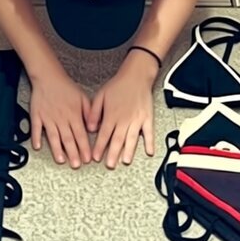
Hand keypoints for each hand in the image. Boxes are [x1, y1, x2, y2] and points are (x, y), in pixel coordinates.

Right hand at [30, 68, 92, 168]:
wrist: (49, 77)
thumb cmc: (66, 87)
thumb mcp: (83, 97)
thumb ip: (89, 113)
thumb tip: (93, 127)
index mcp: (73, 114)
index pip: (81, 134)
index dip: (84, 148)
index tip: (88, 158)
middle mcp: (61, 118)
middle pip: (68, 139)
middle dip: (73, 153)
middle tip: (76, 165)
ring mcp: (48, 117)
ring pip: (53, 136)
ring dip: (57, 149)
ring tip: (61, 160)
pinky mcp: (37, 115)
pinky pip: (36, 128)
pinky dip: (36, 138)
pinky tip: (37, 147)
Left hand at [88, 51, 157, 168]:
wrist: (136, 75)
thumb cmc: (118, 85)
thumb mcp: (100, 96)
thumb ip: (94, 112)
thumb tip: (90, 128)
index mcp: (112, 115)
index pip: (104, 134)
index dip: (99, 147)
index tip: (95, 157)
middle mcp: (124, 119)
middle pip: (117, 140)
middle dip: (113, 154)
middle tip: (109, 165)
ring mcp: (137, 119)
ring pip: (132, 138)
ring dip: (129, 151)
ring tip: (125, 161)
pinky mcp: (147, 118)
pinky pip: (149, 132)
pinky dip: (150, 142)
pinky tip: (149, 152)